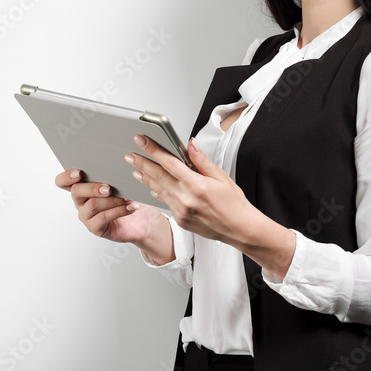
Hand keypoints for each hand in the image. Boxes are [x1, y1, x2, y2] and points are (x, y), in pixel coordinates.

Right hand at [54, 169, 160, 244]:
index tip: (79, 172)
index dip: (66, 177)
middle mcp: (81, 201)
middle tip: (109, 188)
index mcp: (83, 186)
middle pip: (76, 191)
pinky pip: (102, 218)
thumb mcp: (123, 182)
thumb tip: (117, 161)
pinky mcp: (95, 228)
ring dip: (111, 200)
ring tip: (127, 197)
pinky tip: (130, 207)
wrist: (142, 220)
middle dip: (93, 188)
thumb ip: (114, 172)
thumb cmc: (130, 197)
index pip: (63, 181)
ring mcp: (87, 216)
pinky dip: (118, 211)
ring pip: (92, 205)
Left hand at [126, 135, 255, 243]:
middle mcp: (186, 198)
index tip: (142, 141)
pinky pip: (165, 202)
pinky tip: (151, 186)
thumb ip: (201, 161)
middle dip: (143, 163)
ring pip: (159, 189)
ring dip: (146, 178)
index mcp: (196, 185)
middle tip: (130, 155)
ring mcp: (181, 211)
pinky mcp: (180, 220)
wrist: (239, 229)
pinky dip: (158, 192)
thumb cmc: (234, 203)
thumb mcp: (221, 177)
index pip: (169, 163)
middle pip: (159, 176)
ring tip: (135, 169)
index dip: (154, 150)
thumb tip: (190, 144)